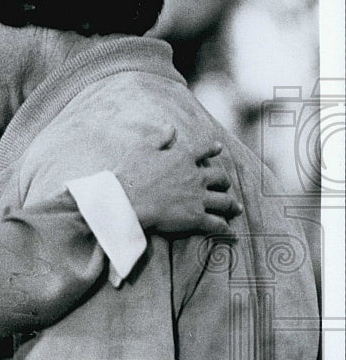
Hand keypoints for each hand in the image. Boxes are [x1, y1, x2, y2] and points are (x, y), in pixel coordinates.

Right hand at [116, 125, 241, 235]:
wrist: (125, 201)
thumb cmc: (130, 174)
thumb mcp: (142, 148)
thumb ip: (160, 137)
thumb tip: (171, 126)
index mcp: (183, 158)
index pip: (204, 150)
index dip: (213, 148)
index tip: (219, 148)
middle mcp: (195, 176)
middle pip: (220, 177)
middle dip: (223, 181)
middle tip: (224, 185)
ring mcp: (198, 198)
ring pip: (224, 201)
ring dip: (231, 205)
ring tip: (235, 209)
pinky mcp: (195, 217)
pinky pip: (216, 224)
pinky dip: (225, 229)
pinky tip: (230, 232)